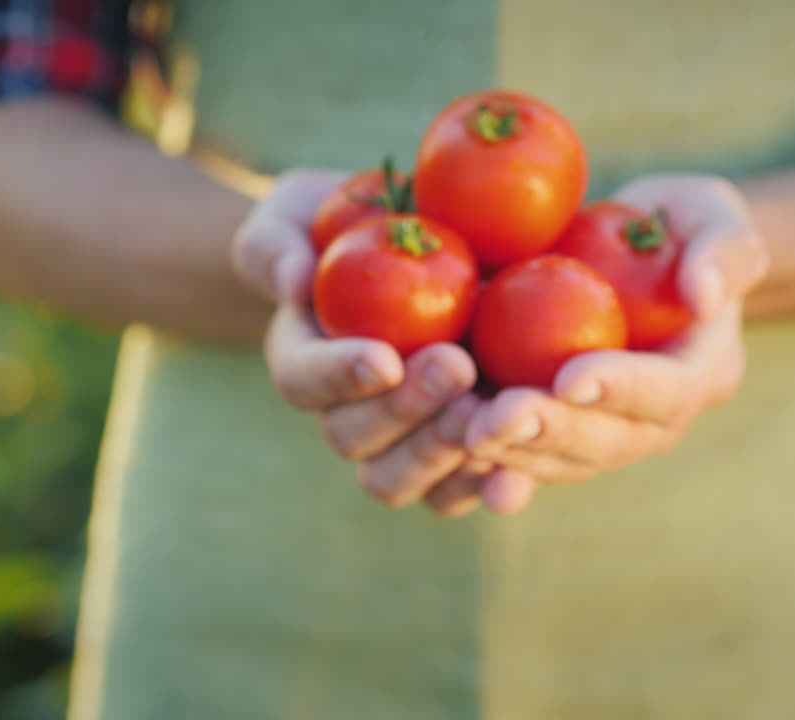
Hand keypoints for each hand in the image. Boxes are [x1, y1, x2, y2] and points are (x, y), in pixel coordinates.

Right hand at [231, 170, 488, 512]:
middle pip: (354, 438)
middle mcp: (347, 412)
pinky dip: (485, 486)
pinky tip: (516, 468)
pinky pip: (457, 493)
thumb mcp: (301, 210)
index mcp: (307, 360)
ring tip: (489, 411)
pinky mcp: (453, 456)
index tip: (385, 358)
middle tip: (456, 367)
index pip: (302, 378)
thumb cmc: (353, 220)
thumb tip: (294, 282)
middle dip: (403, 410)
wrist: (428, 244)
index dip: (339, 376)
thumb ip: (278, 240)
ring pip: (399, 479)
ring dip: (441, 452)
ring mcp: (399, 442)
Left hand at [425, 175, 768, 515]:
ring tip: (461, 432)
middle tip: (499, 419)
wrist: (636, 250)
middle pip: (607, 443)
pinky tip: (444, 447)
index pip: (667, 392)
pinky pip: (521, 455)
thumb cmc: (680, 221)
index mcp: (702, 372)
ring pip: (559, 460)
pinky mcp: (552, 427)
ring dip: (510, 453)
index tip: (571, 374)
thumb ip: (724, 249)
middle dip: (552, 433)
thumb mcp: (713, 214)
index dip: (621, 389)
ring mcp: (600, 432)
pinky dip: (485, 459)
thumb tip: (705, 294)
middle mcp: (652, 419)